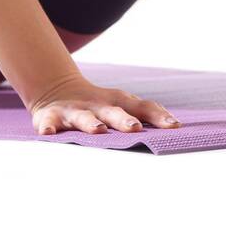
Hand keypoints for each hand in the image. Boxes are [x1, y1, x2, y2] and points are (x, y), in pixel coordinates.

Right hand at [28, 75, 181, 135]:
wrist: (57, 91)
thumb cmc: (99, 106)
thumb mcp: (121, 107)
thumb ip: (144, 115)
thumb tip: (177, 128)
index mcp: (118, 104)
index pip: (142, 108)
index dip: (157, 117)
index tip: (174, 126)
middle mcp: (98, 106)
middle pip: (113, 111)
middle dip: (123, 120)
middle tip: (134, 128)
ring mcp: (74, 111)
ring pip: (82, 117)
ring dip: (90, 123)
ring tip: (97, 130)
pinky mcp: (51, 117)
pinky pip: (48, 122)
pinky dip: (47, 127)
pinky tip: (48, 134)